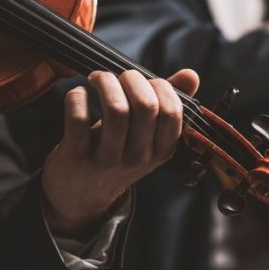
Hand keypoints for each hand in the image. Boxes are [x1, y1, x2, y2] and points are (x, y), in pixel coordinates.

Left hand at [41, 69, 199, 237]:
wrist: (81, 195)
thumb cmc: (116, 154)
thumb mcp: (146, 137)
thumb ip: (167, 105)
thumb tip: (191, 74)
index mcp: (161, 151)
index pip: (172, 112)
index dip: (159, 86)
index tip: (143, 81)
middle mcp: (138, 157)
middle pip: (146, 106)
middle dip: (131, 79)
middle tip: (118, 77)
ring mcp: (107, 159)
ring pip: (116, 109)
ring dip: (106, 82)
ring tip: (98, 78)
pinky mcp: (77, 157)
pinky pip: (78, 118)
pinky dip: (77, 97)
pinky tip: (79, 94)